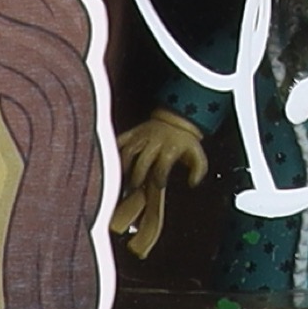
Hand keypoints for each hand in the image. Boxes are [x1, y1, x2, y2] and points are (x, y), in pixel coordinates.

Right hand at [111, 110, 207, 257]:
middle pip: (143, 161)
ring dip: (123, 167)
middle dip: (138, 176)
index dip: (159, 178)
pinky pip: (120, 140)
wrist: (177, 119)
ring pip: (128, 151)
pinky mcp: (133, 132)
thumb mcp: (197, 155)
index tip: (157, 186)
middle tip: (134, 189)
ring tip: (120, 180)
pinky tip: (108, 163)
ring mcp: (142, 136)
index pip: (163, 166)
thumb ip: (199, 170)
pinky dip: (113, 151)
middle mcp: (155, 141)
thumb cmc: (186, 141)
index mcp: (171, 148)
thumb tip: (192, 183)